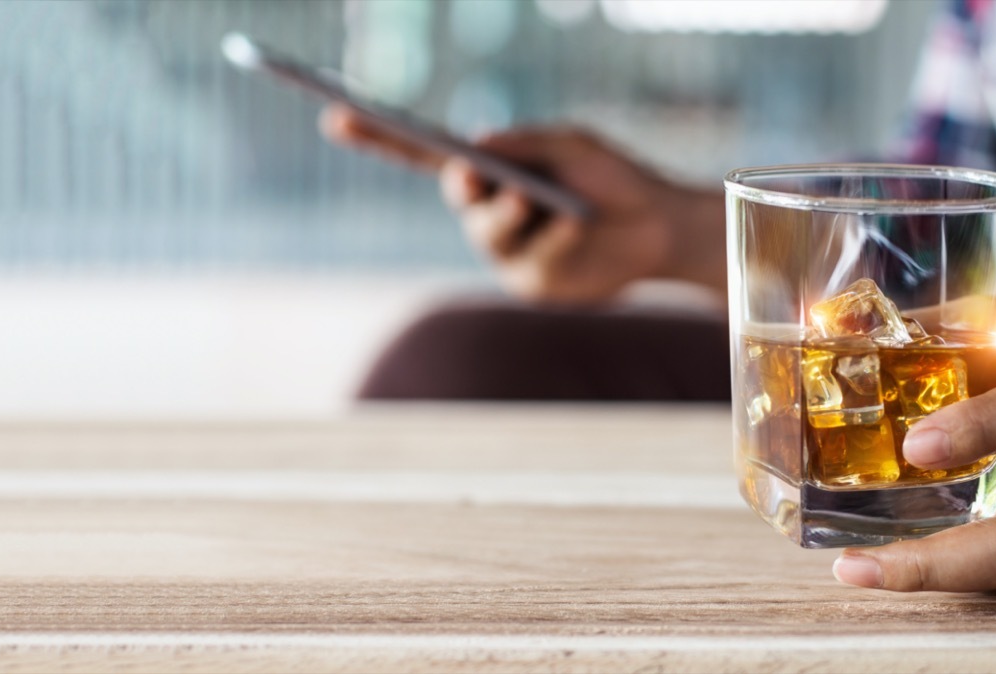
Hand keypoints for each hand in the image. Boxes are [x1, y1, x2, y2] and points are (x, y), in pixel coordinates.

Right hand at [320, 105, 724, 303]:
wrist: (659, 228)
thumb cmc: (614, 179)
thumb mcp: (573, 148)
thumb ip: (526, 144)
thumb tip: (474, 145)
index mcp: (491, 170)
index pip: (423, 153)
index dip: (378, 137)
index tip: (336, 117)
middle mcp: (489, 211)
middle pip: (457, 194)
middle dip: (467, 184)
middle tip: (476, 174)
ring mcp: (507, 251)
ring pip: (489, 231)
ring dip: (511, 213)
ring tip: (540, 200)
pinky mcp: (532, 284)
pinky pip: (529, 261)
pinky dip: (552, 242)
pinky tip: (574, 228)